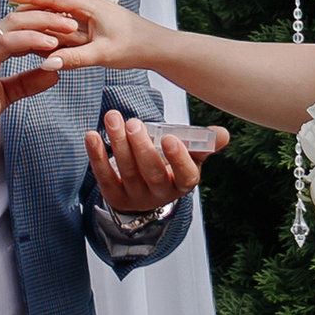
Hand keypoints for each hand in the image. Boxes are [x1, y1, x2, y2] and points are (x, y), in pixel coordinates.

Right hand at [0, 20, 66, 150]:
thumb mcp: (3, 95)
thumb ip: (27, 82)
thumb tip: (53, 72)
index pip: (18, 27)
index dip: (44, 25)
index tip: (68, 30)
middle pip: (19, 17)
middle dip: (49, 17)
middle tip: (74, 22)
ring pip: (15, 24)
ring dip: (44, 24)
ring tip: (68, 28)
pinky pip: (7, 42)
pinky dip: (30, 40)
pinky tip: (49, 45)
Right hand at [2, 0, 153, 70]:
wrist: (157, 47)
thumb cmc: (134, 47)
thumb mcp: (103, 54)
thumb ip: (74, 58)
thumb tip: (47, 63)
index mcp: (88, 6)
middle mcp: (87, 5)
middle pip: (51, 3)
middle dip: (28, 5)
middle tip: (3, 9)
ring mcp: (89, 15)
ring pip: (58, 14)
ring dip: (39, 17)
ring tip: (15, 21)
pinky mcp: (92, 25)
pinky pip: (66, 24)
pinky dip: (52, 28)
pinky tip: (41, 35)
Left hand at [86, 104, 224, 212]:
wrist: (146, 190)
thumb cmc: (170, 164)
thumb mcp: (189, 155)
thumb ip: (204, 143)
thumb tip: (223, 134)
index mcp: (183, 182)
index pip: (185, 175)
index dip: (178, 158)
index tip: (169, 138)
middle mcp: (161, 194)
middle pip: (152, 173)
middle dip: (142, 147)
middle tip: (133, 122)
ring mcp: (136, 197)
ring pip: (127, 171)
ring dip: (118, 143)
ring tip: (112, 118)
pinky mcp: (115, 196)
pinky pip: (104, 176)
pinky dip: (97, 155)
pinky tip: (92, 136)